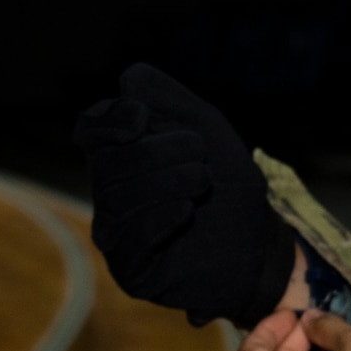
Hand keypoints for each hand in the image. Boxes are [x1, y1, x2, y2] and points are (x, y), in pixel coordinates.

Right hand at [72, 64, 294, 327]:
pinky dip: (161, 216)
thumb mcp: (205, 126)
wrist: (261, 240)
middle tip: (201, 160)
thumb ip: (165, 97)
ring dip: (169, 180)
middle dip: (160, 151)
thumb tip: (127, 79)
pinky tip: (186, 211)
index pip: (90, 129)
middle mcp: (109, 195)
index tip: (144, 118)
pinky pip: (129, 237)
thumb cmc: (230, 183)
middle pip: (108, 161)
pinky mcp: (131, 270)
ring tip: (202, 184)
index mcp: (120, 157)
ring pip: (117, 197)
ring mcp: (117, 235)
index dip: (112, 119)